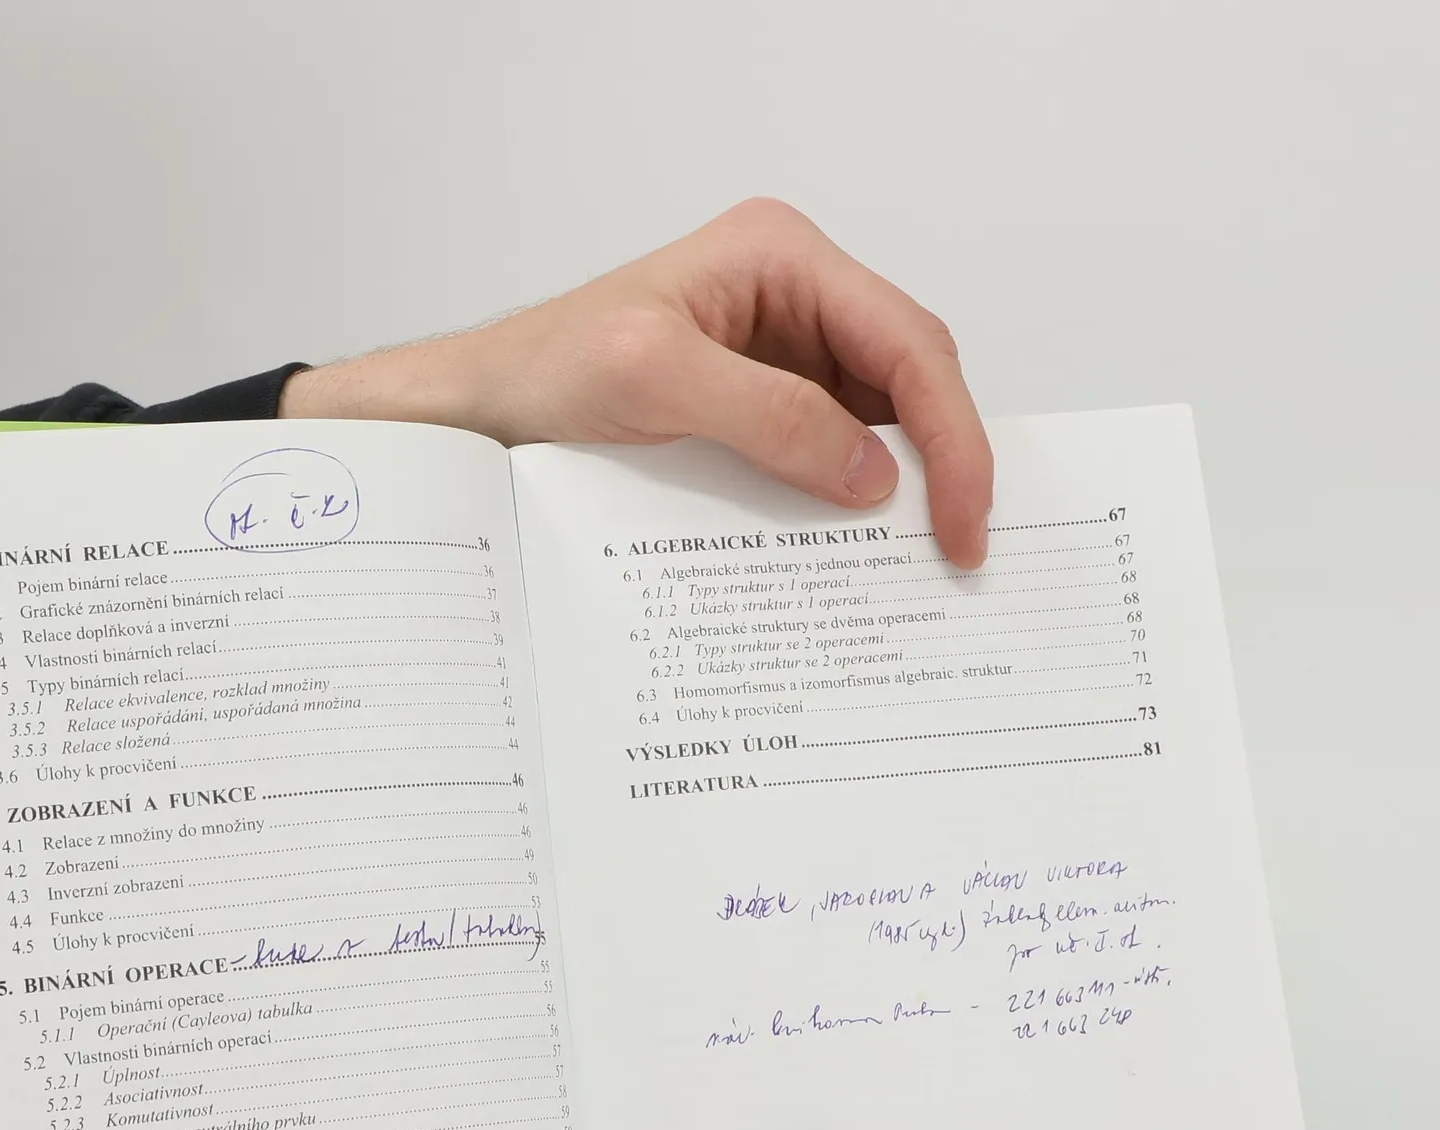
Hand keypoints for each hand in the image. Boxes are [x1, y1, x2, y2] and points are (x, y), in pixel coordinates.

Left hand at [281, 198, 993, 566]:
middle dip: (943, 461)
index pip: (906, 340)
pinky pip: (830, 456)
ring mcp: (779, 357)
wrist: (475, 417)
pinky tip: (857, 553)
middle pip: (911, 378)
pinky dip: (851, 504)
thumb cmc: (540, 374)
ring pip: (881, 422)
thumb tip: (874, 474)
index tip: (964, 516)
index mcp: (780, 256)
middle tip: (956, 552)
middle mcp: (792, 299)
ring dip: (902, 489)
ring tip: (918, 563)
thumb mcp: (653, 382)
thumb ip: (771, 418)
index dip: (952, 431)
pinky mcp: (758, 413)